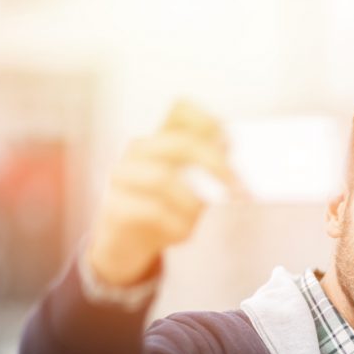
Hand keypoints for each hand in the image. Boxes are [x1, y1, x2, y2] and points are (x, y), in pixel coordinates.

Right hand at [86, 100, 234, 286]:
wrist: (126, 244)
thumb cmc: (165, 210)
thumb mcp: (192, 188)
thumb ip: (211, 174)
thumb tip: (239, 170)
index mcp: (162, 139)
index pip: (182, 110)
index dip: (209, 122)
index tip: (231, 144)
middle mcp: (140, 150)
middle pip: (180, 142)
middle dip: (215, 164)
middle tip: (236, 187)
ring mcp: (123, 175)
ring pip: (163, 178)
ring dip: (192, 201)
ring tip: (198, 216)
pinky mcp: (114, 205)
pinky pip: (152, 210)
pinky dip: (175, 223)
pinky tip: (180, 231)